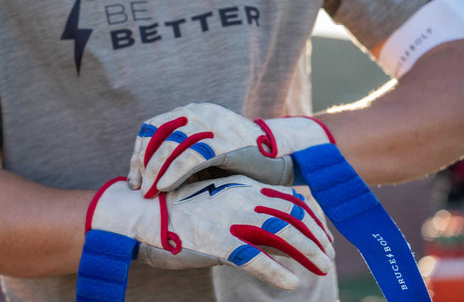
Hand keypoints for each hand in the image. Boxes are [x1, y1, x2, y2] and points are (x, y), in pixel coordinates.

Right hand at [85, 175, 334, 289]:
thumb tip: (273, 234)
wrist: (141, 212)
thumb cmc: (179, 211)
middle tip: (329, 254)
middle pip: (293, 215)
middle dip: (318, 236)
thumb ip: (244, 213)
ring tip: (322, 267)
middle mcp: (242, 199)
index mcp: (243, 187)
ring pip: (283, 234)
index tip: (324, 235)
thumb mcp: (217, 204)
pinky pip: (255, 258)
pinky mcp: (218, 240)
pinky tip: (291, 283)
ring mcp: (231, 219)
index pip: (290, 199)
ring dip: (308, 252)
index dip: (313, 218)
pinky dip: (277, 272)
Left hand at [128, 103, 332, 197]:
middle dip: (144, 164)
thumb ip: (179, 155)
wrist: (278, 159)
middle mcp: (199, 112)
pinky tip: (165, 187)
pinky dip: (173, 173)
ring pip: (171, 146)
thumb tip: (146, 175)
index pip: (153, 127)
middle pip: (157, 135)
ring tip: (150, 193)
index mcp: (192, 111)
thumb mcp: (203, 153)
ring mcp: (212, 125)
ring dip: (155, 171)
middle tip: (140, 188)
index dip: (138, 153)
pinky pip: (190, 157)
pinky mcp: (224, 141)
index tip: (135, 178)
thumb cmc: (237, 161)